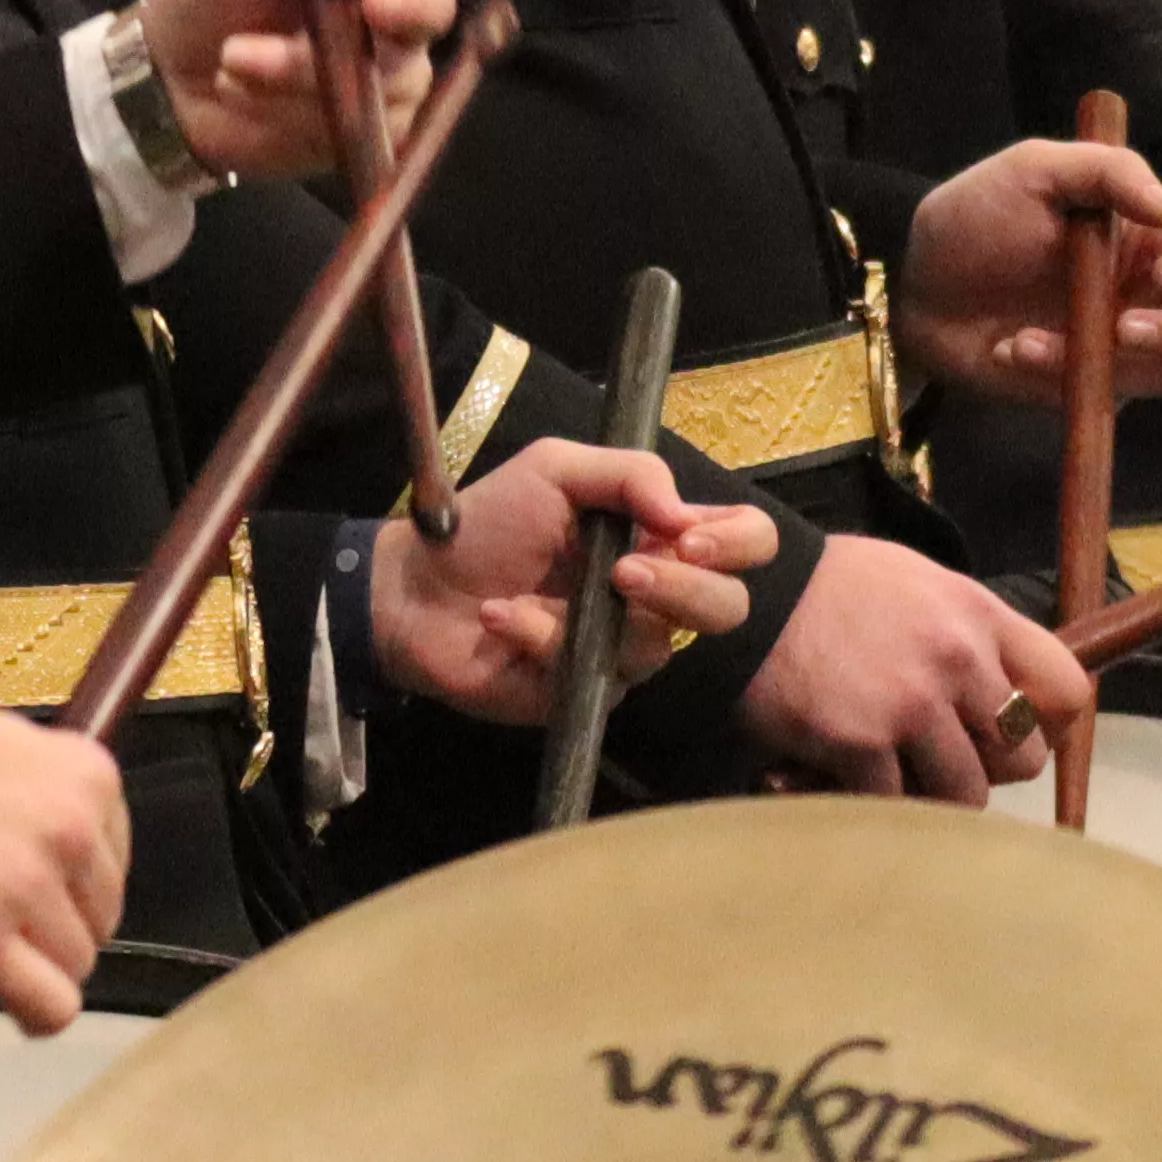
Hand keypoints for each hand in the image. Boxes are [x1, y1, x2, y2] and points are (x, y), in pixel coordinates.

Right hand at [0, 700, 126, 1034]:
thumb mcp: (2, 745)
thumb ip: (50, 792)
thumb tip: (74, 845)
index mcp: (87, 774)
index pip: (114, 859)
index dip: (73, 881)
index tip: (35, 882)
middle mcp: (73, 830)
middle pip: (101, 917)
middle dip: (58, 925)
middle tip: (2, 917)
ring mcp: (29, 888)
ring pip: (78, 965)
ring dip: (37, 966)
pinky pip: (52, 1007)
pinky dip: (37, 1015)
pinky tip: (13, 1006)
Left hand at [131, 0, 513, 182]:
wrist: (165, 82)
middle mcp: (392, 7)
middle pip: (434, 4)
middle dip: (410, 4)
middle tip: (372, 3)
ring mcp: (388, 74)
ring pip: (383, 70)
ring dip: (302, 63)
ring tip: (236, 57)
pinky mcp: (373, 131)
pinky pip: (359, 120)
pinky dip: (292, 100)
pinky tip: (246, 86)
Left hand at [366, 443, 777, 718]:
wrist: (414, 586)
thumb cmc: (488, 522)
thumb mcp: (556, 469)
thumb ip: (630, 473)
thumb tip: (685, 513)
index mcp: (662, 534)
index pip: (748, 541)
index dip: (739, 542)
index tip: (689, 535)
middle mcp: (657, 595)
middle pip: (728, 608)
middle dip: (685, 589)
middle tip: (626, 571)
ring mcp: (625, 649)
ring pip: (658, 648)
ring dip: (597, 614)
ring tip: (536, 593)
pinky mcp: (587, 692)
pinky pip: (590, 674)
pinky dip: (539, 638)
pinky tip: (499, 616)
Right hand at [736, 533, 1084, 801]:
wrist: (740, 587)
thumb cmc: (828, 588)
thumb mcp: (917, 584)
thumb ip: (966, 634)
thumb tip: (999, 693)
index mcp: (977, 614)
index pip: (1066, 688)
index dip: (1049, 727)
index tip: (1013, 738)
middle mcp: (956, 657)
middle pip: (1022, 757)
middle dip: (987, 769)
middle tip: (940, 760)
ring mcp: (910, 702)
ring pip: (964, 794)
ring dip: (929, 795)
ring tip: (888, 771)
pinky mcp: (860, 742)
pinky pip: (893, 805)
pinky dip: (869, 802)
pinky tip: (839, 775)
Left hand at [893, 133, 1161, 404]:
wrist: (915, 286)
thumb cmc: (977, 217)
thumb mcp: (1036, 170)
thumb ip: (1109, 173)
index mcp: (1156, 233)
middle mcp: (1154, 291)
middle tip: (1125, 328)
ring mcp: (1126, 343)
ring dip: (1099, 356)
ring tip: (1027, 336)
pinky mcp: (1091, 386)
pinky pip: (1106, 396)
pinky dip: (1059, 375)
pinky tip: (1012, 349)